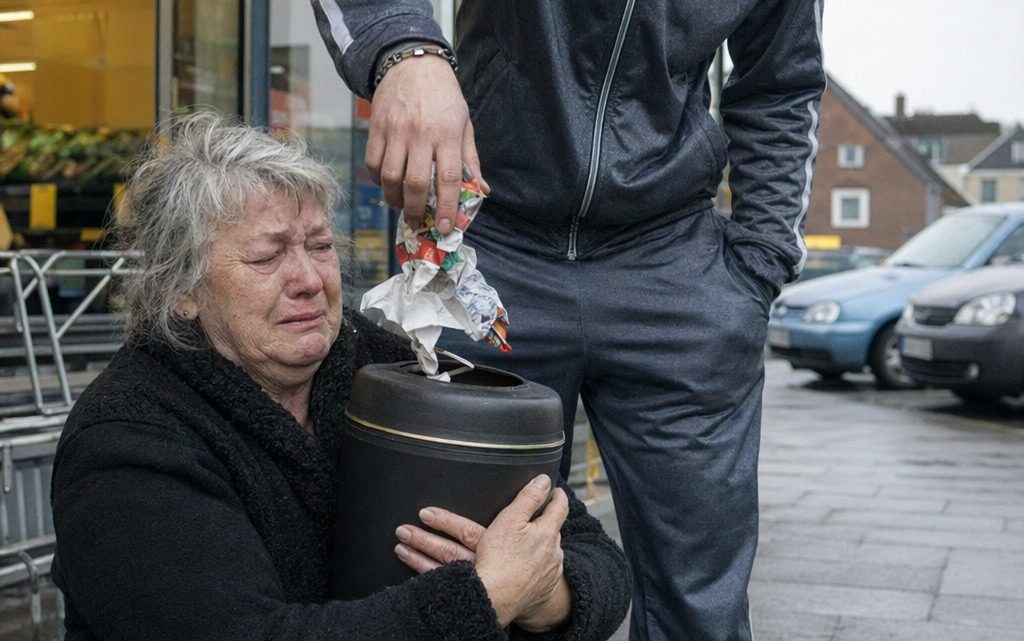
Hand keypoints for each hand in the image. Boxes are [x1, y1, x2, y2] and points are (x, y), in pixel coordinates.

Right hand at [368, 54, 488, 234]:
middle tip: (418, 223)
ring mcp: (395, 131)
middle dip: (416, 211)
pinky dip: (379, 181)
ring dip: (395, 199)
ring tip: (402, 206)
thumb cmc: (444, 99)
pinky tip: (387, 185)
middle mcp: (420, 134)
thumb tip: (482, 191)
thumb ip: (470, 160)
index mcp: (447, 135)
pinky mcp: (376, 128)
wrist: (413, 65)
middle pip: (415, 183)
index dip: (448, 207)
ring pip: (390, 177)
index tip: (446, 228)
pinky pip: (373, 164)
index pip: (448, 178)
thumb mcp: (464, 125)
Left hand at [395, 475, 570, 628]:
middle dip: (424, 539)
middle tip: (401, 528)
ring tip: (401, 536)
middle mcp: (482, 563)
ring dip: (420, 549)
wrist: (542, 595)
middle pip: (449, 551)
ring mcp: (474, 577)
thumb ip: (532, 504)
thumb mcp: (540, 531)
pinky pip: (440, 579)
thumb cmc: (533, 557)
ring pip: (443, 564)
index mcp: (497, 546)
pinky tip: (405, 554)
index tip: (424, 512)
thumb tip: (543, 480)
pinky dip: (420, 567)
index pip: (468, 533)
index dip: (447, 523)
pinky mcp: (468, 586)